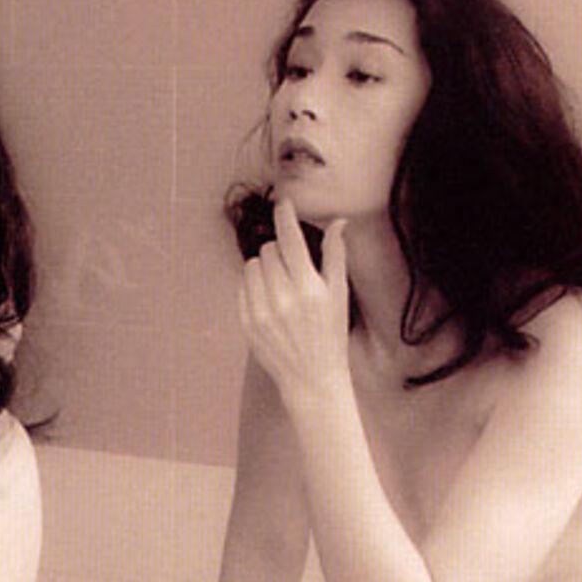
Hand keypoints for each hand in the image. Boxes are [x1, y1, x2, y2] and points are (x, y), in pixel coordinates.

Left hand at [240, 199, 350, 404]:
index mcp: (309, 288)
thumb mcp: (339, 295)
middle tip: (292, 268)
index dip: (285, 215)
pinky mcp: (247, 323)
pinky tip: (270, 301)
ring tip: (281, 286)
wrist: (313, 379)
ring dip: (264, 268)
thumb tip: (338, 221)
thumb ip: (336, 255)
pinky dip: (254, 286)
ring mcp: (262, 312)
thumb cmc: (330, 334)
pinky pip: (242, 287)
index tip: (283, 202)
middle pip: (268, 250)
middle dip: (279, 251)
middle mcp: (283, 299)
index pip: (289, 239)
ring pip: (252, 266)